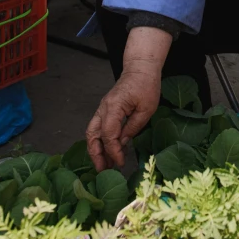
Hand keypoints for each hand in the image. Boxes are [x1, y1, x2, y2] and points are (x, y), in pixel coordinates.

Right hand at [86, 26, 171, 170]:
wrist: (140, 68)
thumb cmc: (146, 86)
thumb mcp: (146, 109)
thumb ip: (133, 127)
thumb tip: (122, 143)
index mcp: (113, 107)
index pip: (108, 134)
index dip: (112, 151)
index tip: (120, 163)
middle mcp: (103, 108)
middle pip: (92, 135)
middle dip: (96, 154)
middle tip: (103, 171)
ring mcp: (102, 109)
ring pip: (92, 132)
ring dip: (96, 150)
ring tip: (104, 166)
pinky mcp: (106, 110)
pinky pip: (98, 128)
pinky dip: (100, 141)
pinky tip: (108, 152)